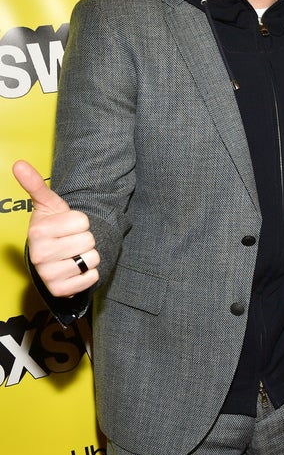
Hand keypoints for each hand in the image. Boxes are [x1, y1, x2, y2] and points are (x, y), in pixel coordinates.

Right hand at [12, 160, 99, 296]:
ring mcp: (49, 275)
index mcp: (38, 231)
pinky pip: (92, 277)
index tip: (67, 225)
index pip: (82, 221)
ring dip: (88, 256)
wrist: (50, 255)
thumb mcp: (47, 204)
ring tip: (73, 254)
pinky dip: (89, 273)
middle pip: (89, 240)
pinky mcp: (61, 290)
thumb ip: (35, 184)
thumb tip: (19, 164)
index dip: (80, 221)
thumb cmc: (53, 227)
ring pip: (92, 259)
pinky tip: (76, 269)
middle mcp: (40, 255)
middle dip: (85, 238)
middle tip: (71, 240)